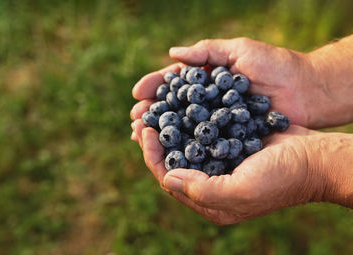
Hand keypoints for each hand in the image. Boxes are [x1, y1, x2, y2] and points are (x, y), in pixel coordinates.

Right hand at [131, 37, 340, 129]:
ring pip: (183, 127)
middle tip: (134, 119)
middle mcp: (209, 102)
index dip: (154, 88)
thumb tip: (172, 53)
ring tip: (142, 135)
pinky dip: (184, 148)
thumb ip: (207, 51)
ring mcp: (217, 121)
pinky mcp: (229, 139)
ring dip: (162, 132)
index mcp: (208, 79)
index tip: (137, 94)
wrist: (307, 90)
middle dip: (152, 113)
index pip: (174, 84)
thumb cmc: (275, 65)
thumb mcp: (240, 50)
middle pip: (173, 108)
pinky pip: (202, 144)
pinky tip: (169, 152)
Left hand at [136, 125, 331, 224]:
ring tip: (154, 110)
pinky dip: (189, 121)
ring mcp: (219, 164)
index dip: (152, 156)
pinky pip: (201, 134)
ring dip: (168, 129)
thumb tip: (166, 179)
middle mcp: (211, 184)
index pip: (169, 180)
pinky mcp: (228, 145)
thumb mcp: (242, 191)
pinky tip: (180, 105)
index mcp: (210, 201)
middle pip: (172, 162)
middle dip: (155, 142)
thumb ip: (202, 190)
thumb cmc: (282, 178)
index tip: (145, 131)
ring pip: (184, 147)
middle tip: (140, 119)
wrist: (314, 158)